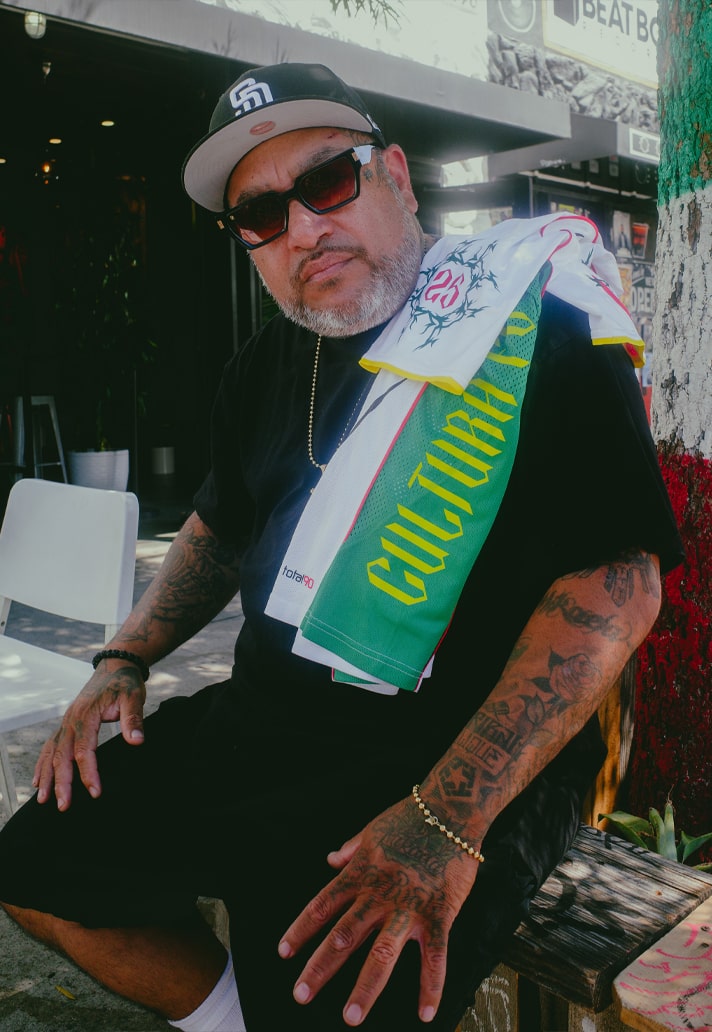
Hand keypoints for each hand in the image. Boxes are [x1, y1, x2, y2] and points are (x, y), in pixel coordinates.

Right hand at [33, 660, 145, 810]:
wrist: (115, 667)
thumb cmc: (125, 683)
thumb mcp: (133, 696)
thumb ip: (133, 718)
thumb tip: (136, 741)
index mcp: (86, 715)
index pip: (85, 750)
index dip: (89, 773)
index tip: (95, 792)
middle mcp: (71, 720)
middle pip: (62, 755)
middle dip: (61, 783)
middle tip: (63, 806)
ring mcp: (66, 722)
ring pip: (51, 753)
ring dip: (47, 777)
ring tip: (44, 800)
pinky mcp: (67, 723)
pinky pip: (49, 746)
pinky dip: (42, 764)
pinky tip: (39, 780)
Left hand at [278, 796, 480, 1025]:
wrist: (451, 810)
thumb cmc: (410, 817)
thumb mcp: (372, 830)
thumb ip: (351, 849)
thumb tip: (331, 859)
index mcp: (360, 873)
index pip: (322, 906)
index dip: (301, 929)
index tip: (283, 952)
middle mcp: (378, 894)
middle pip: (343, 935)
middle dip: (320, 967)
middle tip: (300, 995)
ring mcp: (409, 907)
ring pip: (382, 954)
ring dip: (366, 987)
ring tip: (351, 1016)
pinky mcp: (439, 914)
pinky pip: (434, 957)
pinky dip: (430, 987)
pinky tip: (425, 1013)